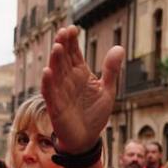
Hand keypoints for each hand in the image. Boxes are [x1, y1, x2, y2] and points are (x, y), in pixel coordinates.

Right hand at [39, 25, 123, 151]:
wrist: (87, 139)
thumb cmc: (95, 114)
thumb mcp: (107, 90)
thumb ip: (111, 70)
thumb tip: (119, 47)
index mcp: (79, 74)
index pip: (73, 53)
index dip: (71, 41)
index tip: (73, 28)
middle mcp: (67, 80)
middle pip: (63, 59)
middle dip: (62, 46)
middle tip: (63, 32)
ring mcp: (60, 92)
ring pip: (55, 73)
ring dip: (55, 60)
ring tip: (57, 47)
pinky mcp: (55, 107)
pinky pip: (49, 93)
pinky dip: (48, 83)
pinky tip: (47, 72)